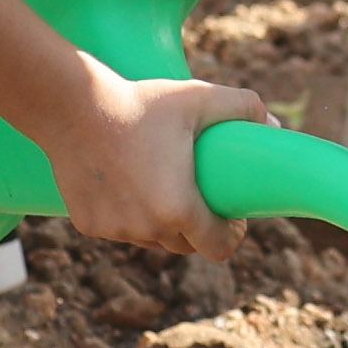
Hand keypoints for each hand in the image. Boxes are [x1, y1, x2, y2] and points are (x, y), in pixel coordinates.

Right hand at [54, 65, 263, 256]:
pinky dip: (128, 216)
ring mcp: (114, 230)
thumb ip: (243, 107)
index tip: (232, 217)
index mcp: (178, 209)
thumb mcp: (198, 98)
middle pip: (184, 246)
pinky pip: (119, 228)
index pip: (218, 248)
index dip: (231, 236)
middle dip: (198, 229)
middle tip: (201, 199)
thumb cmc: (141, 104)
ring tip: (166, 192)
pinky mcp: (88, 224)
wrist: (73, 106)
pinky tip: (130, 189)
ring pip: (150, 239)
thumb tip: (275, 125)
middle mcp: (146, 228)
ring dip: (162, 225)